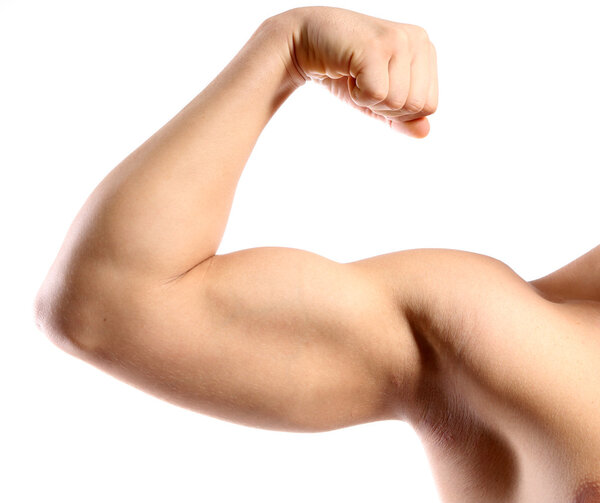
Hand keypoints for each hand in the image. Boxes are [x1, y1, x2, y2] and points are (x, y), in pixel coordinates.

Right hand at [276, 7, 437, 137]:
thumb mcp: (377, 100)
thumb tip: (424, 132)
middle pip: (417, 106)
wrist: (304, 44)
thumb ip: (402, 118)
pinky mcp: (377, 46)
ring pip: (397, 102)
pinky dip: (357, 94)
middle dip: (385, 107)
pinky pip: (377, 95)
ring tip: (356, 75)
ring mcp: (399, 40)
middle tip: (364, 82)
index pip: (429, 106)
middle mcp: (418, 40)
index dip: (398, 111)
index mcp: (425, 50)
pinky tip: (348, 73)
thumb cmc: (344, 72)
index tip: (376, 87)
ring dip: (368, 99)